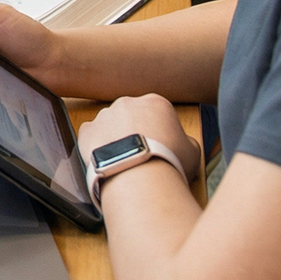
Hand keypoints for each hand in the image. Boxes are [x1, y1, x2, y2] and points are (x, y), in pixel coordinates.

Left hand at [77, 94, 201, 185]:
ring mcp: (104, 115)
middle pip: (132, 115)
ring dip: (116, 138)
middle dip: (135, 130)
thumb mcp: (193, 151)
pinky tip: (109, 160)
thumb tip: (182, 143)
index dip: (160, 130)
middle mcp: (127, 103)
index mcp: (155, 102)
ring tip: (126, 161)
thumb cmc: (170, 163)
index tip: (161, 145)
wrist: (141, 177)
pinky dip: (98, 146)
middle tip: (142, 153)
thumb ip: (185, 139)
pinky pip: (92, 135)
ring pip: (110, 124)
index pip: (157, 111)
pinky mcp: (87, 130)